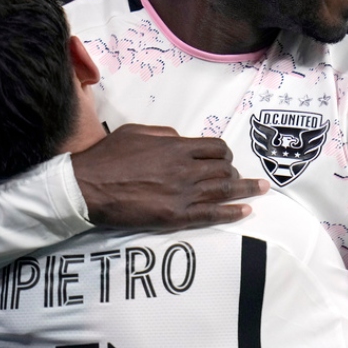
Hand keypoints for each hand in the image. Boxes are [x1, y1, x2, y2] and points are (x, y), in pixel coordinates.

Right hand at [70, 123, 267, 229]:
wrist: (87, 186)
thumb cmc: (108, 157)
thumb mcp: (136, 131)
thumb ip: (164, 133)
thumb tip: (181, 139)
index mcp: (176, 147)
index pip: (216, 147)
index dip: (224, 153)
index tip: (225, 158)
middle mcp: (185, 169)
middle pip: (224, 169)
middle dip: (233, 171)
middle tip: (236, 177)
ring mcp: (182, 194)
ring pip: (224, 190)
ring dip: (245, 190)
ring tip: (260, 191)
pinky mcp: (175, 216)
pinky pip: (212, 214)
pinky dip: (232, 212)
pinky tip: (245, 211)